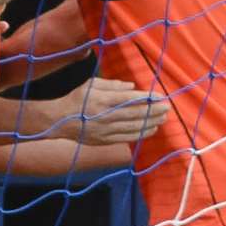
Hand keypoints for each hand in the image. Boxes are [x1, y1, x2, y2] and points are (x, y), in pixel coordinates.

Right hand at [55, 77, 170, 144]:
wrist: (58, 121)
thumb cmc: (76, 100)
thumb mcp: (91, 85)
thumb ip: (112, 84)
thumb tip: (132, 86)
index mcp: (101, 99)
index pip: (128, 99)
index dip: (146, 99)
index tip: (159, 97)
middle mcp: (104, 116)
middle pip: (134, 114)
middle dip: (153, 111)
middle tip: (166, 108)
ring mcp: (105, 130)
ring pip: (133, 127)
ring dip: (150, 123)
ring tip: (162, 119)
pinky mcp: (104, 140)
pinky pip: (127, 138)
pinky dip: (141, 134)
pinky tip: (151, 130)